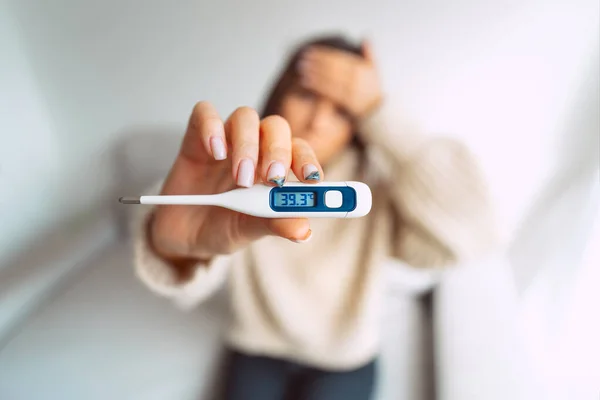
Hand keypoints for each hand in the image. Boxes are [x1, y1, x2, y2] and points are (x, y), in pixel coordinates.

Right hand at [149, 102, 323, 278]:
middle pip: (275, 128)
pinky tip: (215, 152)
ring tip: (241, 179)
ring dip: (247, 145)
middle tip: (272, 178)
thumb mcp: (249, 230)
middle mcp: (255, 148)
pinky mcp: (196, 137)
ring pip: (245, 117)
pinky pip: (205, 113)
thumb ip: (275, 224)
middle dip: (277, 151)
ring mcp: (226, 140)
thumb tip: (304, 230)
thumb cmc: (223, 227)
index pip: (300, 150)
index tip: (311, 179)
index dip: (308, 160)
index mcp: (276, 168)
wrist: (184, 235)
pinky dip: (212, 127)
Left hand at [297, 40, 382, 118]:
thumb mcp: (375, 75)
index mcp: (364, 70)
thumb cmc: (372, 95)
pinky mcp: (349, 104)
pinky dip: (317, 86)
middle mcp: (360, 79)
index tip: (310, 51)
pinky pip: (330, 92)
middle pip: (334, 67)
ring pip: (331, 79)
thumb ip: (370, 57)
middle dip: (317, 62)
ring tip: (301, 68)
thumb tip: (365, 38)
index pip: (340, 58)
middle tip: (303, 58)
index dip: (324, 54)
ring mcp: (355, 92)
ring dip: (315, 72)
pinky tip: (305, 81)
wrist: (379, 118)